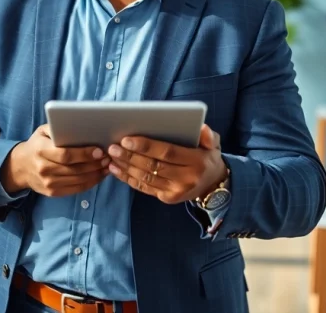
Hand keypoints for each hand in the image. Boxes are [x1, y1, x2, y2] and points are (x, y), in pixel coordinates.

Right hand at [0, 124, 110, 196]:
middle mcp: (43, 168)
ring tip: (107, 166)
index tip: (99, 151)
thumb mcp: (42, 131)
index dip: (84, 154)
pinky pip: (75, 189)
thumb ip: (58, 128)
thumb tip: (82, 127)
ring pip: (78, 180)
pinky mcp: (52, 192)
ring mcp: (48, 183)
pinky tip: (99, 176)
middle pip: (74, 169)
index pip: (65, 155)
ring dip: (96, 174)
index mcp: (41, 150)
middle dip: (94, 164)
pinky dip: (90, 183)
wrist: (21, 167)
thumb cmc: (37, 145)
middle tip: (108, 158)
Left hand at [107, 125, 226, 204]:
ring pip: (146, 178)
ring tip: (111, 157)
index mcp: (196, 162)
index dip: (146, 147)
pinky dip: (128, 179)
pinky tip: (116, 170)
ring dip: (126, 167)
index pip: (167, 153)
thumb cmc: (207, 158)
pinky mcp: (167, 198)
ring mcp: (176, 191)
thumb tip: (201, 128)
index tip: (127, 140)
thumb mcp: (214, 144)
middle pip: (153, 166)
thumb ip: (208, 135)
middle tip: (113, 147)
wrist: (213, 185)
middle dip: (130, 156)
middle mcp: (186, 179)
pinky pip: (144, 188)